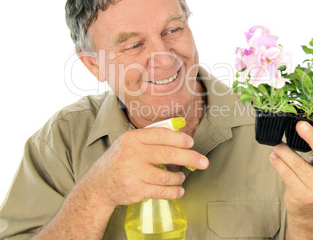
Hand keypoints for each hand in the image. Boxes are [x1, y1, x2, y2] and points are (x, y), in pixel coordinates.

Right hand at [80, 128, 208, 208]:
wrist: (98, 185)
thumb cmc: (118, 160)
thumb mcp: (128, 142)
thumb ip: (150, 137)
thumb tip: (178, 132)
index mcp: (132, 138)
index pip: (161, 135)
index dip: (179, 139)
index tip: (191, 143)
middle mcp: (132, 154)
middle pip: (168, 154)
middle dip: (190, 158)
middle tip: (203, 162)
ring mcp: (133, 173)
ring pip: (166, 175)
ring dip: (179, 177)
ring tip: (181, 176)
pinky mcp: (136, 190)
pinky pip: (161, 191)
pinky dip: (174, 191)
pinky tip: (179, 190)